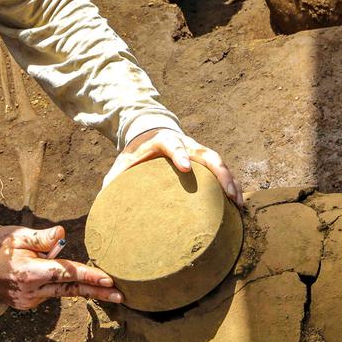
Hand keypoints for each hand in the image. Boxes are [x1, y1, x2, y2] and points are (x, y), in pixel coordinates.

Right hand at [0, 224, 122, 309]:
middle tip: (121, 296)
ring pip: (61, 291)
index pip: (66, 273)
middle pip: (71, 290)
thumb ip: (41, 237)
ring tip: (104, 286)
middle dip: (97, 292)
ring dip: (80, 287)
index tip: (108, 280)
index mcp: (31, 273)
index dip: (89, 276)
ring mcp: (30, 300)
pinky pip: (49, 292)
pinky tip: (48, 274)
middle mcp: (32, 291)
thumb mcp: (18, 236)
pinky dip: (56, 284)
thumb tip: (62, 233)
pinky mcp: (29, 303)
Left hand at [104, 128, 243, 206]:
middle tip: (228, 194)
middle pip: (207, 154)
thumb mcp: (123, 162)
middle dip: (219, 172)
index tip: (185, 168)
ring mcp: (198, 152)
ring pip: (219, 164)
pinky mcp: (205, 162)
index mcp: (163, 141)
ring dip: (231, 182)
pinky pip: (222, 173)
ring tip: (238, 204)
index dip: (179, 154)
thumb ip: (114, 179)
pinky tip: (238, 206)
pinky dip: (232, 186)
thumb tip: (102, 202)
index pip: (173, 143)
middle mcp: (186, 144)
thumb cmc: (136, 154)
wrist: (150, 135)